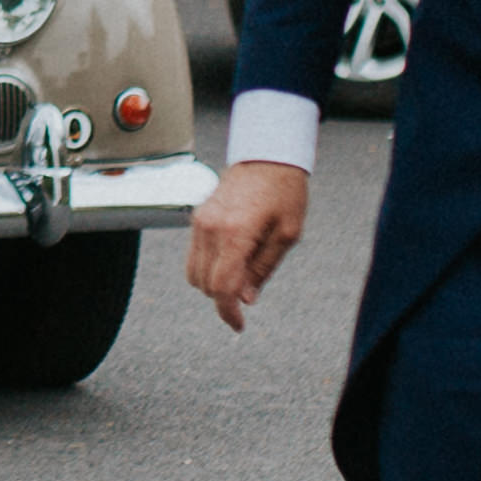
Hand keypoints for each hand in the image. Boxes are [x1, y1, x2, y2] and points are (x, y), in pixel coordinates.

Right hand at [184, 159, 305, 329]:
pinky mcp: (197, 218)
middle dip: (224, 297)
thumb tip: (246, 299)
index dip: (228, 313)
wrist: (267, 155)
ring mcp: (200, 222)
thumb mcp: (287, 234)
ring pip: (194, 273)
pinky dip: (208, 267)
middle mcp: (211, 228)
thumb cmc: (284, 192)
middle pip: (205, 284)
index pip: (222, 287)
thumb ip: (264, 269)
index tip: (239, 325)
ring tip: (242, 272)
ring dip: (214, 283)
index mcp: (236, 233)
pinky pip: (193, 256)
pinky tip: (230, 260)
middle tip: (250, 290)